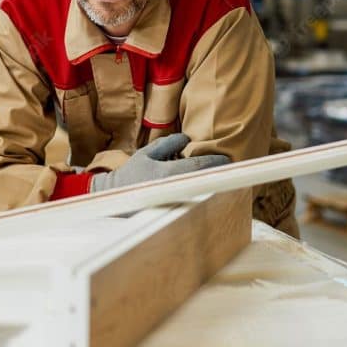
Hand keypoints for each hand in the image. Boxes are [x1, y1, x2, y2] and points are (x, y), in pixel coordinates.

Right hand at [89, 133, 229, 191]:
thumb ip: (167, 144)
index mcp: (168, 173)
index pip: (199, 166)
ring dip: (210, 181)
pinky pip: (193, 197)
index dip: (215, 161)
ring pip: (200, 189)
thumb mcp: (146, 154)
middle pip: (204, 180)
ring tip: (218, 173)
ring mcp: (175, 200)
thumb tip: (186, 139)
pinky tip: (204, 185)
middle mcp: (174, 188)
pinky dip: (200, 189)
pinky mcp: (174, 208)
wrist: (117, 196)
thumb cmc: (132, 173)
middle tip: (229, 166)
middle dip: (217, 172)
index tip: (227, 158)